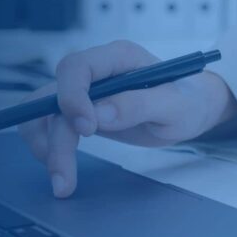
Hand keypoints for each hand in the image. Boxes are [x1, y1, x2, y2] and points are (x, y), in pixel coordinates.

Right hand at [18, 40, 236, 198]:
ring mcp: (85, 90)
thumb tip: (99, 114)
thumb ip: (140, 105)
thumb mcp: (176, 106)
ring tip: (61, 179)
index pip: (77, 67)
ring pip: (43, 112)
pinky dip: (46, 145)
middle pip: (54, 96)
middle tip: (64, 177)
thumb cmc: (190, 102)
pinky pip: (48, 123)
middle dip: (55, 138)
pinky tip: (62, 167)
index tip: (87, 129)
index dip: (72, 96)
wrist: (194, 109)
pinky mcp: (81, 110)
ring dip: (44, 145)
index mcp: (119, 57)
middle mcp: (97, 70)